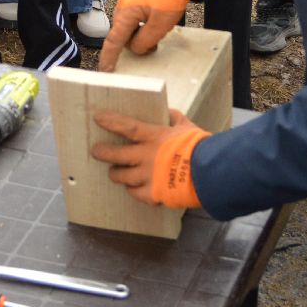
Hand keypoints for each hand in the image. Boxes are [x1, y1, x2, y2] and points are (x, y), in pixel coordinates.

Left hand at [90, 109, 209, 207]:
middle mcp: (146, 157)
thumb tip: (168, 113)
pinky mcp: (153, 194)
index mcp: (154, 137)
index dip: (111, 122)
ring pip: (122, 177)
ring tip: (114, 173)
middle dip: (102, 152)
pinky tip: (133, 188)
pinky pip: (136, 193)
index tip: (98, 117)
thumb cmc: (200, 147)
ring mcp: (148, 177)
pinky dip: (133, 190)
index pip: (127, 127)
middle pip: (116, 155)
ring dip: (116, 174)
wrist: (210, 173)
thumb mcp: (187, 126)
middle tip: (96, 151)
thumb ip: (175, 118)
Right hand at [98, 0, 211, 70]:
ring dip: (141, 33)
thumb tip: (135, 48)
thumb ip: (144, 40)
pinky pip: (135, 16)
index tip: (106, 70)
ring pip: (130, 26)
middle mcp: (123, 6)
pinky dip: (143, 24)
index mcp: (126, 13)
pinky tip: (157, 21)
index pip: (114, 41)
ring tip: (159, 31)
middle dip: (135, 43)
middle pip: (123, 34)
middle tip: (154, 45)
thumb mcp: (160, 24)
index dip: (109, 57)